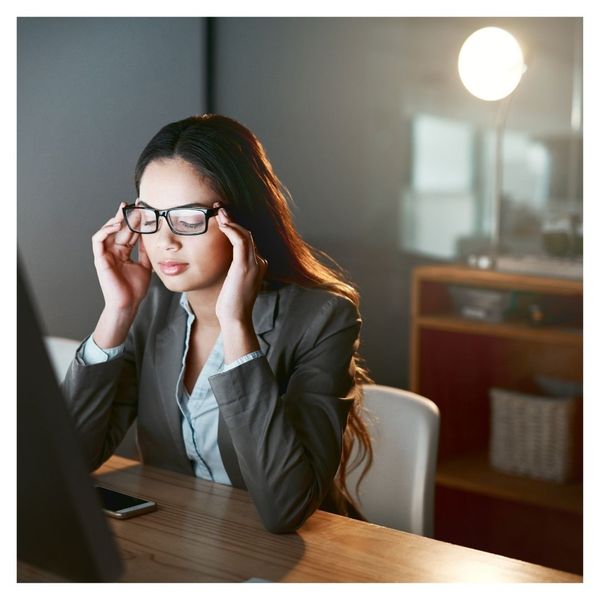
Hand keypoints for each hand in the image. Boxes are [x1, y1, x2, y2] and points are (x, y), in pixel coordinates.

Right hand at [91, 202, 152, 313]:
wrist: (129, 304)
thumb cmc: (135, 289)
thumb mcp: (146, 266)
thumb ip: (144, 251)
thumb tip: (150, 236)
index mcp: (123, 253)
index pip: (129, 232)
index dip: (135, 221)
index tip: (144, 209)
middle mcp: (113, 251)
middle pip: (119, 229)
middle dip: (127, 216)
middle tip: (136, 204)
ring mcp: (106, 255)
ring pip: (107, 232)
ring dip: (115, 220)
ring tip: (125, 213)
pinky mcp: (99, 259)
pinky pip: (98, 241)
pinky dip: (105, 231)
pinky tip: (115, 226)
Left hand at [214, 206, 267, 326]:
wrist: (235, 318)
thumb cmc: (231, 304)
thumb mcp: (233, 282)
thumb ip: (233, 269)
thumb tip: (223, 259)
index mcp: (259, 265)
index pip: (248, 240)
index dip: (236, 227)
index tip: (223, 217)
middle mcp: (260, 262)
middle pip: (248, 234)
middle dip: (233, 220)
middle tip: (220, 209)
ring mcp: (255, 263)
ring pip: (245, 234)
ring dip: (232, 221)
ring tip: (220, 211)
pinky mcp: (245, 266)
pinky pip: (241, 241)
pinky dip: (232, 230)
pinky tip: (223, 224)